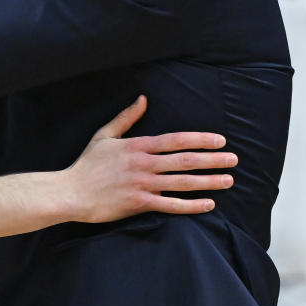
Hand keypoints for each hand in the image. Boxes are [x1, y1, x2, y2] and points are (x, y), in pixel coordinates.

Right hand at [65, 95, 236, 222]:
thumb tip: (143, 99)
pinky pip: (171, 205)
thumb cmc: (87, 164)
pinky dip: (192, 205)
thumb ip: (126, 118)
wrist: (71, 191)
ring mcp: (143, 185)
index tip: (219, 140)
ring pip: (183, 182)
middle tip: (234, 159)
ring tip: (228, 180)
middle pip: (185, 160)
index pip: (176, 140)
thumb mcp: (104, 135)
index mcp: (137, 146)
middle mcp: (144, 164)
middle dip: (213, 159)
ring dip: (209, 181)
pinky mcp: (140, 204)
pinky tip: (209, 204)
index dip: (200, 139)